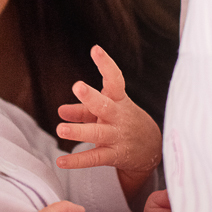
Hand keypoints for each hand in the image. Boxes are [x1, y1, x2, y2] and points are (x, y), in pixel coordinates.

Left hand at [56, 45, 161, 197]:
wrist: (152, 148)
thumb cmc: (123, 122)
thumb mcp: (106, 111)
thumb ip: (82, 110)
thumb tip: (60, 111)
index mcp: (118, 99)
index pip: (115, 79)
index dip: (106, 64)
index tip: (95, 50)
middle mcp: (118, 116)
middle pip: (105, 106)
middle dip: (91, 97)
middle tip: (78, 86)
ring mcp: (117, 136)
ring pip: (97, 133)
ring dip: (79, 131)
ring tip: (61, 129)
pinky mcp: (114, 155)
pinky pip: (94, 158)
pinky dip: (77, 161)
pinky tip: (61, 162)